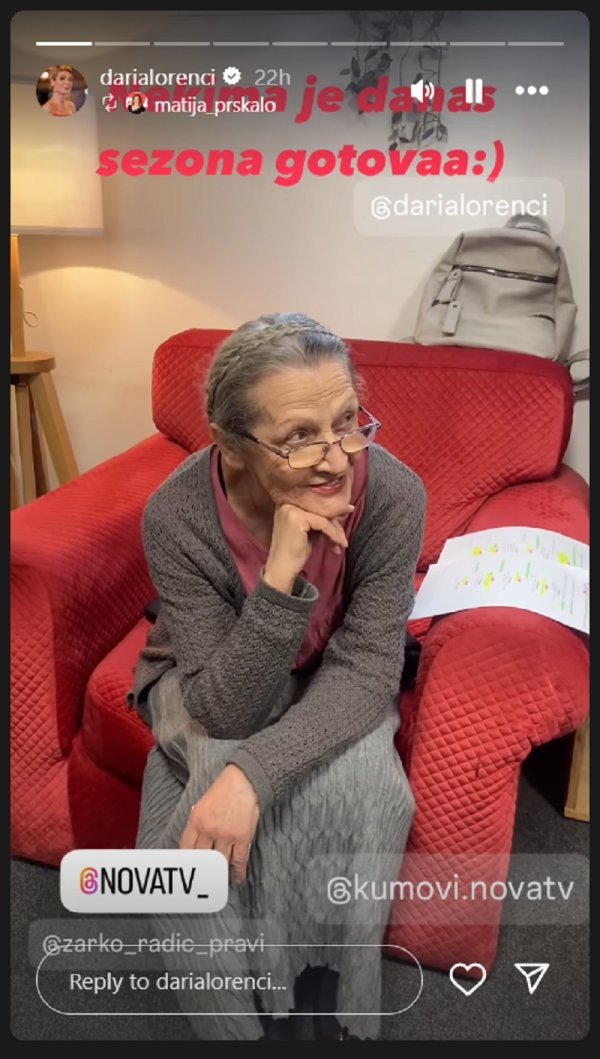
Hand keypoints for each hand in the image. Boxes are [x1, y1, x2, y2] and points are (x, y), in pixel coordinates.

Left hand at [179, 765, 259, 883]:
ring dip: (218, 874)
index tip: (188, 868)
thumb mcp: (202, 804)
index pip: (186, 848)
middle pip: (202, 858)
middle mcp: (209, 830)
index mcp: (197, 821)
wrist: (244, 782)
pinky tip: (237, 879)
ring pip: (219, 862)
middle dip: (201, 870)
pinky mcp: (242, 838)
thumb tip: (194, 841)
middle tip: (201, 880)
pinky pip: (239, 860)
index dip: (186, 861)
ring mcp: (226, 836)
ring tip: (217, 882)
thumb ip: (197, 823)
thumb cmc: (223, 790)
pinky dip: (238, 872)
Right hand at [265, 501, 354, 582]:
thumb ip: (321, 520)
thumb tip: (344, 509)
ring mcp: (291, 509)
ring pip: (323, 516)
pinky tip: (338, 544)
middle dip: (336, 524)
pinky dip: (333, 534)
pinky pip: (323, 523)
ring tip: (342, 544)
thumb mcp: (310, 532)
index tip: (346, 518)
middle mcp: (287, 503)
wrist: (281, 570)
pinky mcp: (297, 518)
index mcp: (287, 503)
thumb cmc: (295, 553)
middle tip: (344, 537)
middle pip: (320, 509)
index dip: (331, 514)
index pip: (315, 505)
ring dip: (336, 531)